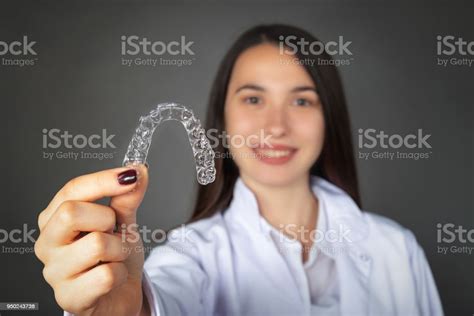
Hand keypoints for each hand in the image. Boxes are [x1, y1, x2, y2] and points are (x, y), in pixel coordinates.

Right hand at [34, 165, 149, 314]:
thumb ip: (127, 197)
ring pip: (96, 244)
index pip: (71, 190)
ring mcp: (55, 272)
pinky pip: (106, 275)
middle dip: (107, 219)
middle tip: (114, 231)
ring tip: (115, 257)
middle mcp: (48, 243)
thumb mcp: (123, 222)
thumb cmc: (114, 258)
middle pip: (71, 212)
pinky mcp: (69, 297)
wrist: (120, 295)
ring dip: (120, 249)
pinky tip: (112, 277)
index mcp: (55, 219)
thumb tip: (138, 170)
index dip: (103, 180)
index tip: (131, 175)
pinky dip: (120, 274)